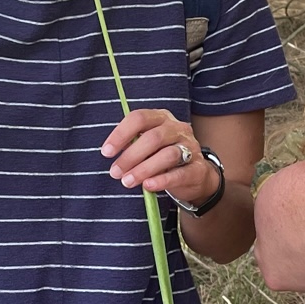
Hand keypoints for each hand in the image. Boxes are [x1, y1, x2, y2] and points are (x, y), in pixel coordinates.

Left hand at [100, 109, 220, 206]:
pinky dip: (162, 180)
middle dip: (130, 156)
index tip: (106, 152)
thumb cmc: (163, 157)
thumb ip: (132, 144)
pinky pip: (180, 173)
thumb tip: (110, 152)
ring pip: (168, 155)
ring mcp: (191, 147)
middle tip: (115, 172)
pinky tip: (148, 186)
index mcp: (161, 118)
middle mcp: (178, 128)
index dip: (121, 134)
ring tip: (127, 182)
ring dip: (143, 169)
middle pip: (153, 137)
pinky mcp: (198, 169)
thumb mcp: (147, 146)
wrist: (195, 175)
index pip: (139, 118)